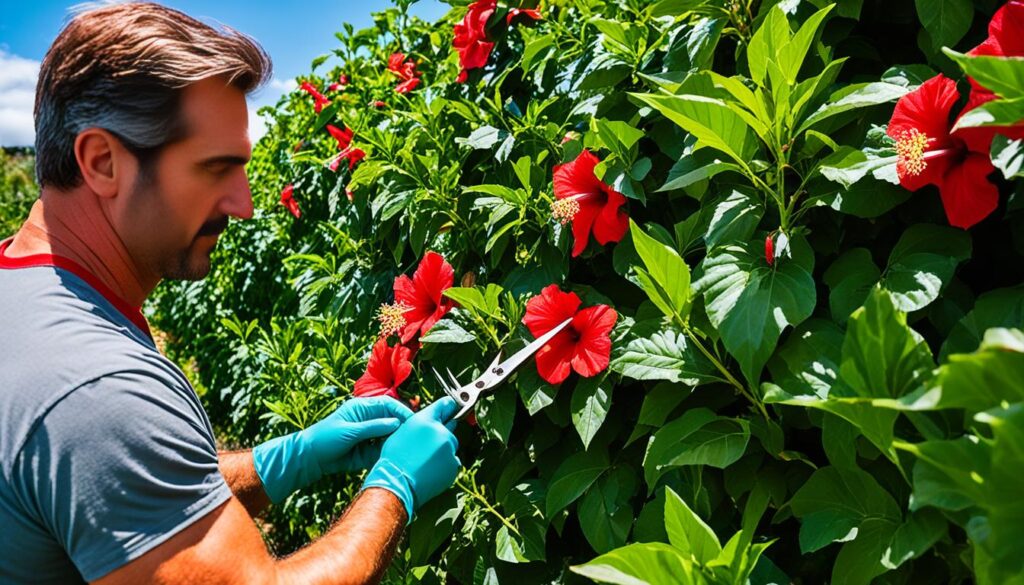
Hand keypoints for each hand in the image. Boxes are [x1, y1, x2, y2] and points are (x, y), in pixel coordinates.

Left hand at [253, 396, 412, 502]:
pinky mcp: (368, 450)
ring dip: (396, 441)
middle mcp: (369, 420)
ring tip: (405, 448)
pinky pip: (383, 449)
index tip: (412, 421)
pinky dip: (389, 452)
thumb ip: (374, 427)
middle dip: (402, 427)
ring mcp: (369, 435)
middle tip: (412, 437)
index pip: (388, 404)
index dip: (401, 411)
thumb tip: (396, 423)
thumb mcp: (350, 431)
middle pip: (392, 420)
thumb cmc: (326, 438)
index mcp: (363, 408)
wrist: (311, 458)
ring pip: (389, 436)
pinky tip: (394, 456)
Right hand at [361, 397, 460, 521]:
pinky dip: (444, 467)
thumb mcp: (402, 432)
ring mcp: (449, 448)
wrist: (397, 482)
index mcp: (425, 420)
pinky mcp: (453, 464)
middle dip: (441, 438)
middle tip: (426, 450)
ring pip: (449, 448)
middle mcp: (440, 431)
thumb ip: (420, 424)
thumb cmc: (394, 458)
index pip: (443, 406)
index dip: (449, 405)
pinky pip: (451, 463)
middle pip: (448, 431)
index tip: (453, 404)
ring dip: (442, 453)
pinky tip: (430, 471)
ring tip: (424, 463)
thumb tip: (430, 424)